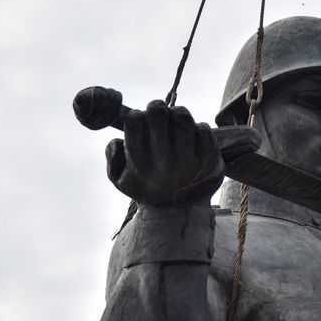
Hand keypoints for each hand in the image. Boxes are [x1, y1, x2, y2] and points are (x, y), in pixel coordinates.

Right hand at [106, 101, 224, 206]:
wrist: (180, 213)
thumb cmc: (147, 189)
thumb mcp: (120, 179)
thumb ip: (111, 156)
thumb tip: (119, 140)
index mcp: (140, 163)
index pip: (134, 123)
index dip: (135, 116)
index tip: (138, 119)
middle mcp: (164, 162)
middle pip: (158, 113)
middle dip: (156, 107)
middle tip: (157, 112)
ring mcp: (189, 160)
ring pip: (182, 116)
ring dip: (177, 113)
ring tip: (175, 120)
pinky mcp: (209, 159)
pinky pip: (203, 128)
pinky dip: (197, 127)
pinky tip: (191, 136)